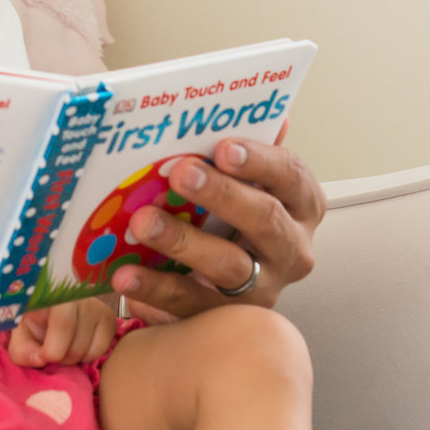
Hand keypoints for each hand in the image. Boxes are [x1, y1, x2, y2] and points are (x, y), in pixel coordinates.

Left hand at [9, 296, 120, 366]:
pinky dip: (87, 356)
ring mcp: (99, 307)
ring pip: (90, 351)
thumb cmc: (34, 319)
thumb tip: (40, 359)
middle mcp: (82, 296)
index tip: (43, 356)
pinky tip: (77, 345)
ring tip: (64, 346)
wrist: (52, 306)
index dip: (53, 349)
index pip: (63, 324)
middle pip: (77, 345)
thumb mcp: (21, 333)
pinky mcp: (109, 319)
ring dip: (74, 358)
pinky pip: (101, 351)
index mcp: (55, 293)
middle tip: (51, 350)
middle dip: (61, 358)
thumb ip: (22, 349)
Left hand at [109, 138, 325, 322]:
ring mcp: (263, 287)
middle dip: (221, 195)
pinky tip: (126, 273)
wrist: (227, 279)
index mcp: (303, 204)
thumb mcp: (247, 179)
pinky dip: (156, 288)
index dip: (260, 160)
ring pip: (228, 266)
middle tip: (179, 173)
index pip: (291, 176)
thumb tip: (262, 111)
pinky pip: (192, 304)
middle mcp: (292, 248)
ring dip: (182, 241)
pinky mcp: (227, 317)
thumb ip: (248, 147)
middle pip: (265, 220)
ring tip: (143, 222)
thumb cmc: (236, 215)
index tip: (223, 147)